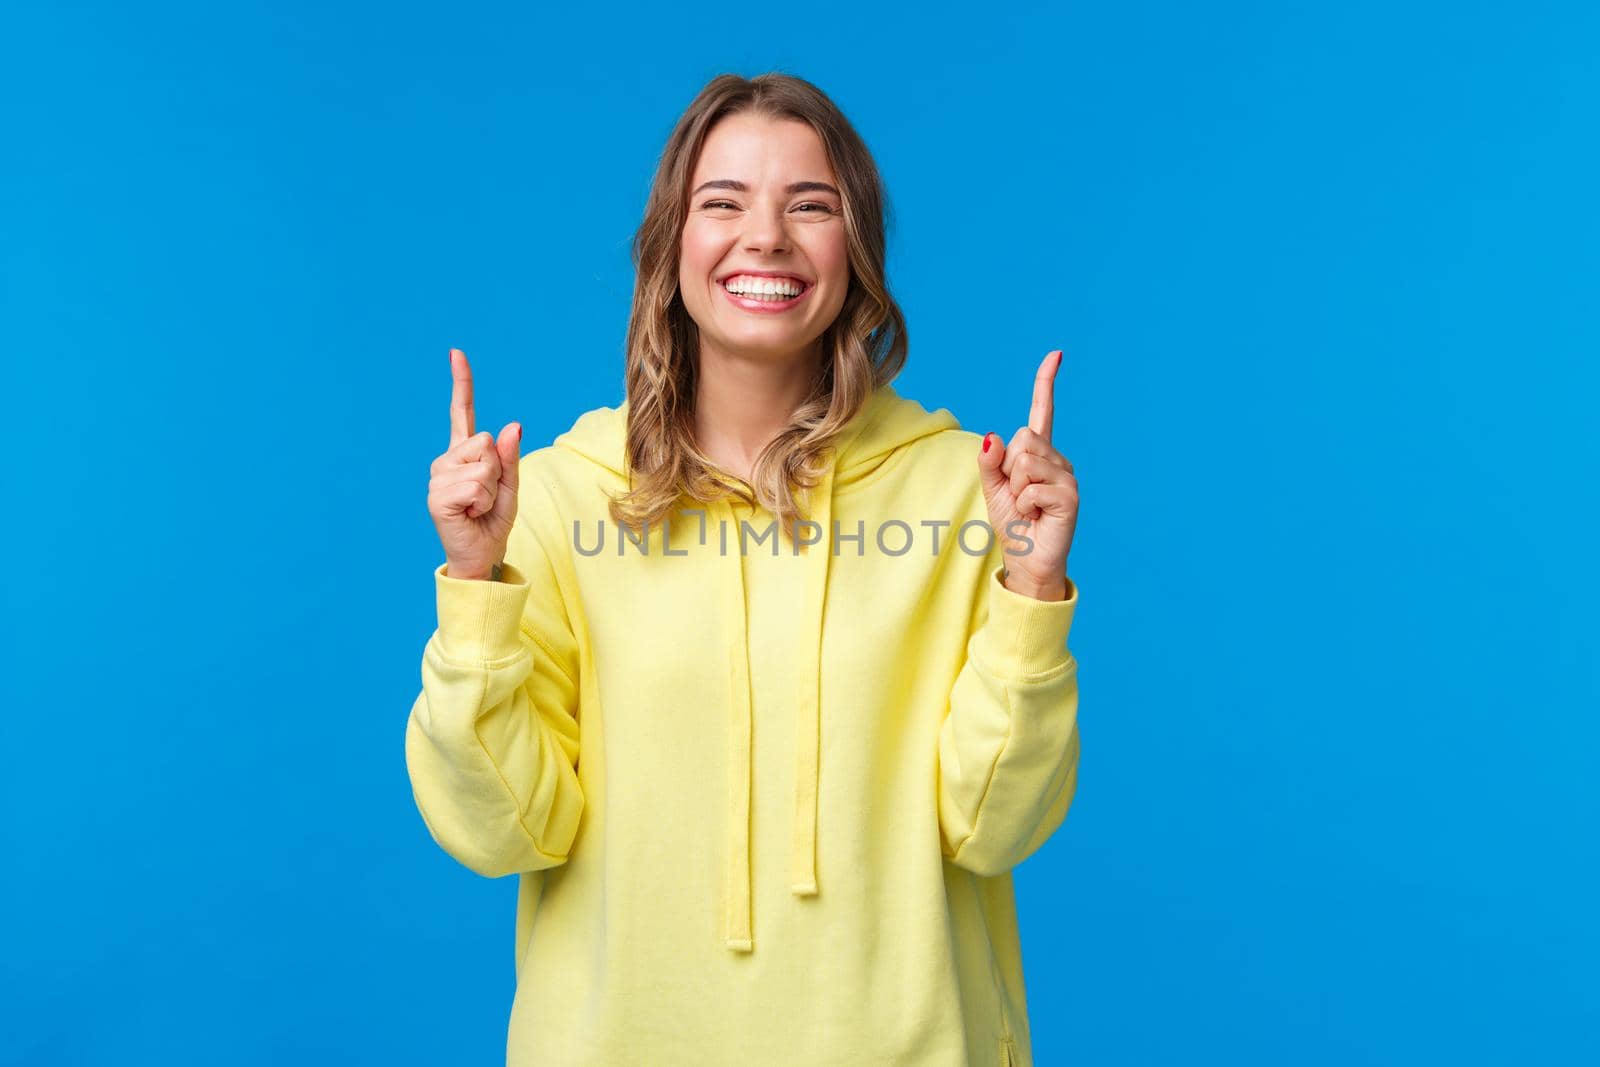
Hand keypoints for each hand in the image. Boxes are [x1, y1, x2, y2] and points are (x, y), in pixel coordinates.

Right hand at [427, 347, 521, 580]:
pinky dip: (483, 501)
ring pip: (483, 465)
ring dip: (491, 490)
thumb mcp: (510, 485)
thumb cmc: (494, 521)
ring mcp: (438, 477)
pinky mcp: (436, 495)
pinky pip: (475, 484)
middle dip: (497, 471)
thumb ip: (510, 456)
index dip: (461, 383)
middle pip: (485, 441)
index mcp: (464, 454)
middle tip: (486, 496)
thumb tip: (512, 424)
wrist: (483, 555)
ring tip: (478, 506)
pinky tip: (470, 513)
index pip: (461, 412)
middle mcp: (446, 460)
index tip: (456, 353)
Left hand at [976, 350, 1078, 600]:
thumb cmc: (1012, 523)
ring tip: (1027, 507)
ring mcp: (1066, 476)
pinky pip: (1032, 487)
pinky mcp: (1070, 496)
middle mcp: (1057, 459)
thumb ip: (989, 461)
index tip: (1056, 354)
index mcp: (1038, 453)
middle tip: (1018, 495)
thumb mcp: (992, 487)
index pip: (1042, 411)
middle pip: (1022, 438)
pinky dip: (1023, 504)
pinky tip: (1035, 516)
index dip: (1046, 382)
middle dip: (1008, 468)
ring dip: (1015, 489)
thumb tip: (993, 436)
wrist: (1026, 559)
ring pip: (1025, 461)